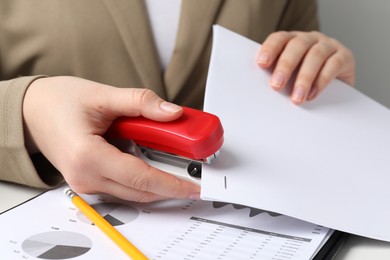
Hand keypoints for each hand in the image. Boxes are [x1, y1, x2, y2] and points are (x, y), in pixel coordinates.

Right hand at [23, 76, 199, 201]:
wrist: (32, 111)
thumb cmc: (58, 102)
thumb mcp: (102, 95)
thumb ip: (141, 102)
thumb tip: (172, 113)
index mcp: (88, 157)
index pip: (141, 178)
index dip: (172, 184)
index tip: (194, 187)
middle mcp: (86, 177)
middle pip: (140, 191)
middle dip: (171, 185)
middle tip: (195, 175)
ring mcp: (87, 183)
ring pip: (133, 192)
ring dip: (158, 181)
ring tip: (179, 165)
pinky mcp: (90, 181)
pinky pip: (124, 187)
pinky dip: (143, 178)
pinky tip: (156, 164)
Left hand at [257, 31, 354, 104]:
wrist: (335, 90)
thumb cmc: (304, 82)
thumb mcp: (289, 77)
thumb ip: (278, 77)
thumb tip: (262, 89)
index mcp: (292, 40)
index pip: (279, 38)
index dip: (270, 49)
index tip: (261, 63)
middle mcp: (310, 39)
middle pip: (297, 46)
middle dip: (285, 66)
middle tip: (276, 85)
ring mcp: (329, 45)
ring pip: (316, 55)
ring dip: (304, 78)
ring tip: (296, 98)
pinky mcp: (345, 56)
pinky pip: (334, 64)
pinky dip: (322, 80)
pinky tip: (313, 94)